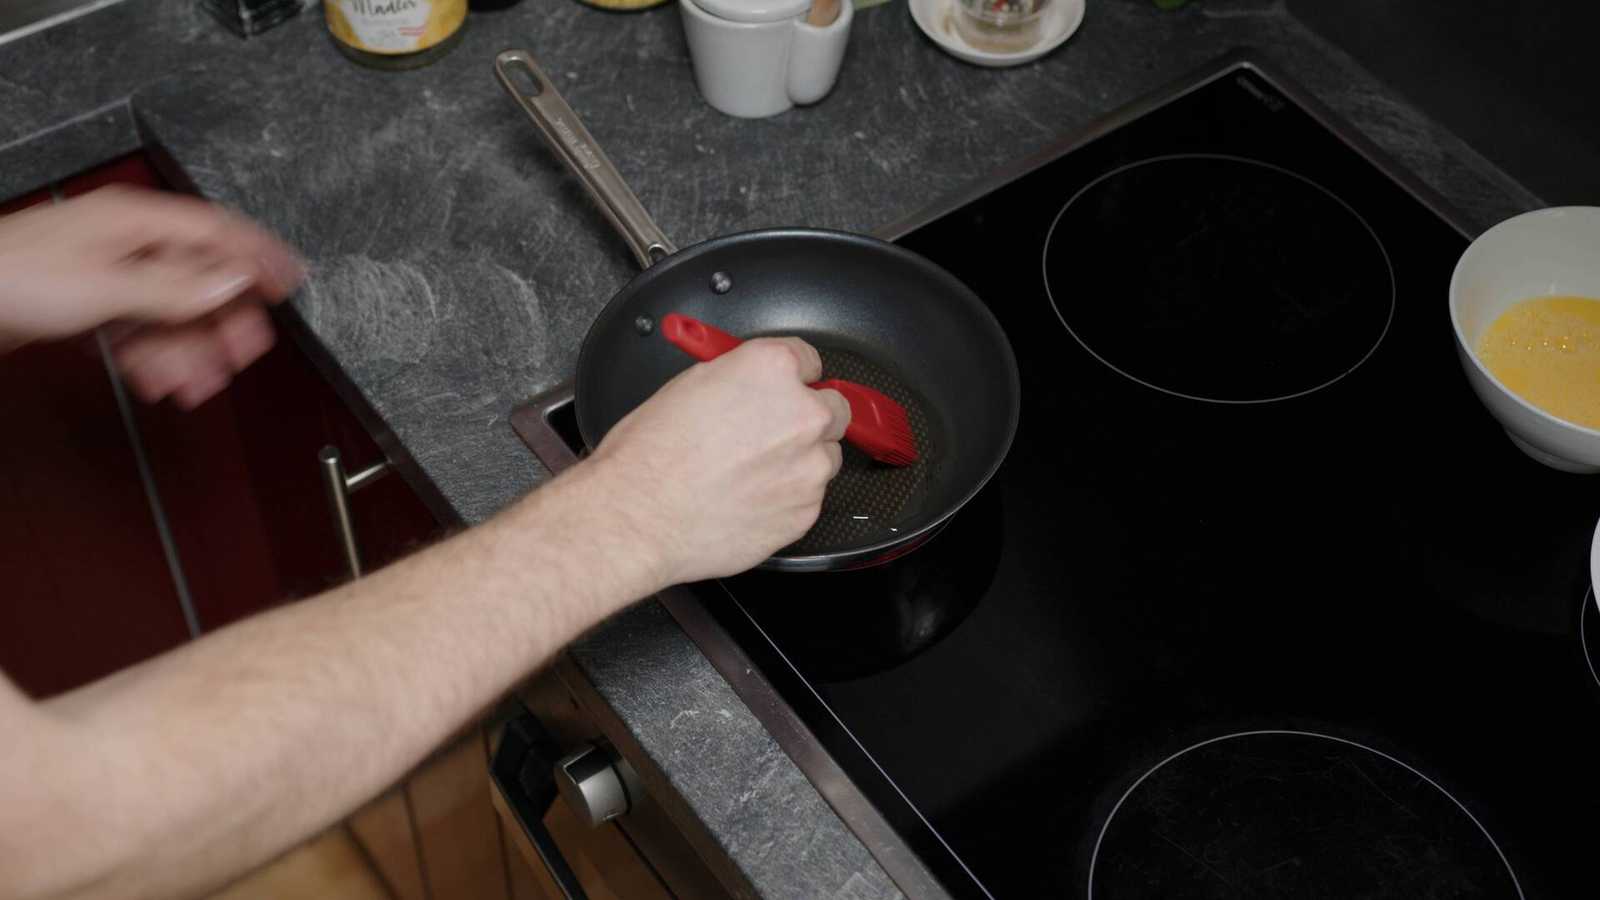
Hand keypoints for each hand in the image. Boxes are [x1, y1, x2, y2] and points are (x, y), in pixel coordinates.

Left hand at [0, 185, 303, 408]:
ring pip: (171, 311)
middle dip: (224, 320)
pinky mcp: (88, 303)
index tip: (291, 281)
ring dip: (189, 350)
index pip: (218, 231)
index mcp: (137, 222)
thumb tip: (232, 282)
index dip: (259, 256)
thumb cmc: (10, 277)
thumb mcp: (104, 286)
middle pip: (198, 278)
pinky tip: (160, 377)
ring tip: (199, 383)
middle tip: (246, 353)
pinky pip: (140, 329)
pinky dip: (156, 355)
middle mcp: (126, 243)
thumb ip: (173, 288)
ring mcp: (107, 272)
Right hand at [587, 337, 850, 584]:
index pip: (810, 360)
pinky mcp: (805, 511)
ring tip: (748, 474)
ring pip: (824, 458)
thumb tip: (751, 384)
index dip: (791, 378)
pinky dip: (786, 499)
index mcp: (772, 370)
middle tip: (770, 435)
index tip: (784, 389)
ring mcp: (809, 467)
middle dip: (806, 419)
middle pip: (832, 409)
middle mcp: (802, 414)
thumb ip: (739, 379)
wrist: (639, 516)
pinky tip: (747, 499)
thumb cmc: (650, 455)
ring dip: (799, 463)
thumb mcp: (689, 385)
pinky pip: (808, 499)